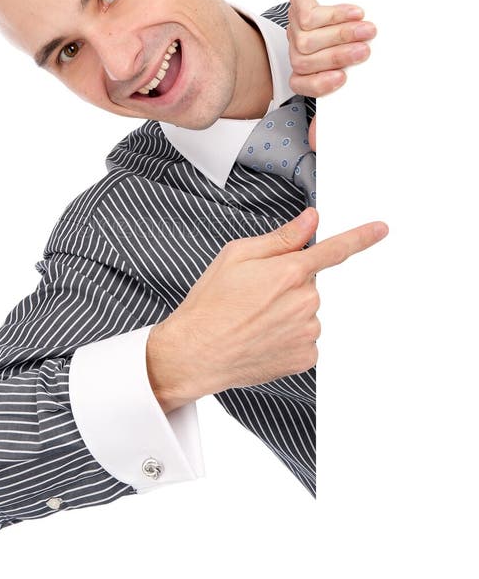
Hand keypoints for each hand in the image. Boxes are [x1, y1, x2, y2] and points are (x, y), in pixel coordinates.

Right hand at [146, 208, 388, 411]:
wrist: (197, 353)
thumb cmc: (211, 303)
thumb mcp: (236, 256)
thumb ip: (280, 238)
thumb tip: (310, 221)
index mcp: (290, 271)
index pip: (334, 249)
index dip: (362, 237)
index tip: (381, 229)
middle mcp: (306, 301)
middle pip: (309, 283)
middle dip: (288, 284)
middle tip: (254, 296)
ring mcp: (309, 332)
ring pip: (307, 312)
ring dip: (288, 312)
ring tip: (253, 320)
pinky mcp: (306, 357)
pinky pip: (305, 339)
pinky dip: (288, 337)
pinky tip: (263, 338)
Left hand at [287, 0, 376, 96]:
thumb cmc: (357, 25)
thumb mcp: (356, 59)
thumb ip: (346, 91)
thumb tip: (325, 130)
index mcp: (307, 63)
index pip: (300, 83)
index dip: (318, 85)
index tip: (342, 79)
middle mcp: (298, 45)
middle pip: (304, 62)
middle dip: (338, 57)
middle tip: (365, 51)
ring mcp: (296, 21)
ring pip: (306, 41)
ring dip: (341, 36)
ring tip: (367, 30)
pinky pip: (308, 16)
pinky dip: (333, 16)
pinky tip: (355, 13)